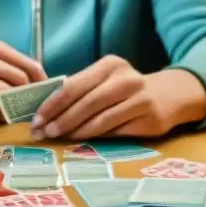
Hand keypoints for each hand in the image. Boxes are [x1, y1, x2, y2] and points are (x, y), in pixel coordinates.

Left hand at [30, 58, 205, 139]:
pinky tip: (83, 141)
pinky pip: (116, 131)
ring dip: (76, 131)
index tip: (36, 119)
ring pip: (100, 119)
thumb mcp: (105, 81)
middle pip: (86, 102)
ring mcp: (140, 98)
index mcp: (110, 65)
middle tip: (44, 132)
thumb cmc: (125, 90)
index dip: (52, 103)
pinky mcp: (149, 118)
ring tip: (59, 138)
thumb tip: (45, 111)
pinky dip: (96, 137)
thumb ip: (81, 90)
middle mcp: (126, 79)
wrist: (169, 96)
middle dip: (61, 119)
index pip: (74, 84)